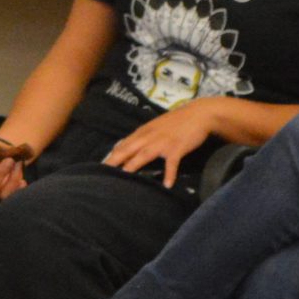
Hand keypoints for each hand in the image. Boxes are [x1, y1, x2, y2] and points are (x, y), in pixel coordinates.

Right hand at [0, 137, 32, 200]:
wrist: (4, 155)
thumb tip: (2, 158)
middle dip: (1, 174)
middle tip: (10, 160)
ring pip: (2, 194)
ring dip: (12, 179)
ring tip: (19, 164)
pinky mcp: (5, 196)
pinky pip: (12, 196)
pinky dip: (19, 188)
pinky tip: (23, 181)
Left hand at [104, 100, 219, 189]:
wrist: (199, 114)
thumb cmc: (176, 122)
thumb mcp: (154, 127)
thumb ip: (140, 137)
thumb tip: (124, 147)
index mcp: (143, 132)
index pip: (122, 145)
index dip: (111, 156)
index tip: (99, 167)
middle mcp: (149, 137)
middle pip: (128, 150)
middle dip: (114, 161)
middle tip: (102, 173)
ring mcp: (163, 142)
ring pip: (144, 155)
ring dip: (133, 166)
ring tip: (125, 178)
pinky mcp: (177, 148)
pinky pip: (172, 163)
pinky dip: (169, 173)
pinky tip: (166, 184)